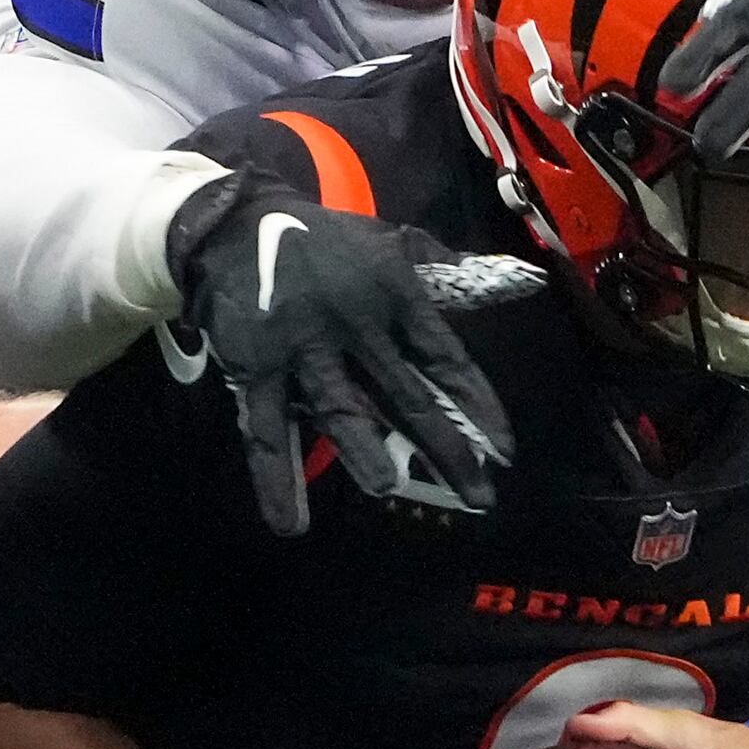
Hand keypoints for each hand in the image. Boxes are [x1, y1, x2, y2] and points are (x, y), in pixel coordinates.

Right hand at [165, 171, 513, 534]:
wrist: (236, 225)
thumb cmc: (324, 239)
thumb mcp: (387, 239)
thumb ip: (442, 262)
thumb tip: (512, 280)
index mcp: (393, 294)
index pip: (446, 356)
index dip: (477, 404)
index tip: (504, 450)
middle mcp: (354, 323)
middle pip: (405, 394)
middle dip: (444, 449)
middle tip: (478, 498)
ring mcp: (302, 347)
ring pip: (338, 408)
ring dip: (363, 450)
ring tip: (387, 486)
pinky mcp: (256, 368)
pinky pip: (267, 430)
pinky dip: (277, 479)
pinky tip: (290, 522)